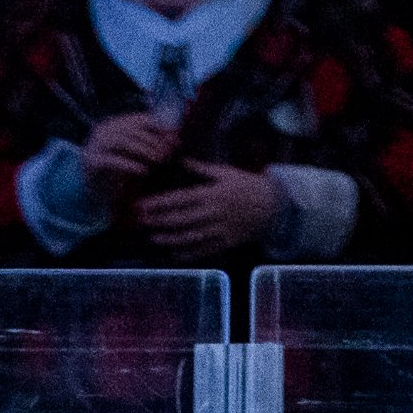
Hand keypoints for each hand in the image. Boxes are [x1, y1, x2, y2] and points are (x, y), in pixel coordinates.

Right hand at [78, 110, 181, 192]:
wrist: (93, 191)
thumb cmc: (119, 172)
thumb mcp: (136, 155)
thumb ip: (150, 143)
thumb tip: (174, 135)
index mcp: (115, 125)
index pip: (140, 119)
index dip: (159, 128)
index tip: (175, 141)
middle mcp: (104, 131)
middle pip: (132, 130)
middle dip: (153, 140)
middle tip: (168, 153)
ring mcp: (95, 146)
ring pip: (122, 141)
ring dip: (143, 150)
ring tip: (159, 160)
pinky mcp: (92, 162)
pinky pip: (111, 160)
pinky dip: (129, 164)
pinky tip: (143, 171)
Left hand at [135, 161, 282, 254]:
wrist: (272, 206)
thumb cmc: (246, 186)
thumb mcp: (225, 172)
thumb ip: (201, 169)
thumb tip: (180, 158)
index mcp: (211, 194)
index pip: (179, 199)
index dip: (159, 203)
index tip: (142, 204)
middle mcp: (213, 214)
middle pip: (180, 219)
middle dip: (158, 221)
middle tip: (139, 222)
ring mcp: (219, 231)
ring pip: (190, 237)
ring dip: (169, 239)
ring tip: (152, 238)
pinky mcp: (226, 244)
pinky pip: (204, 250)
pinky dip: (188, 253)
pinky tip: (173, 254)